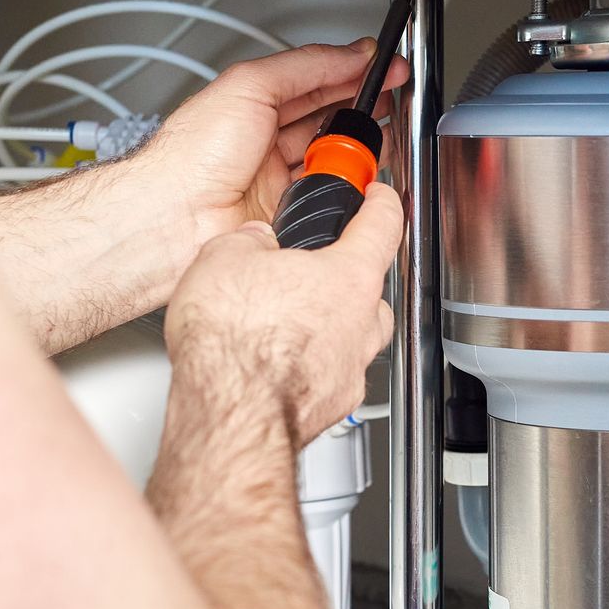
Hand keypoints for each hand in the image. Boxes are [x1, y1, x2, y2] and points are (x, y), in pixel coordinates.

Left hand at [140, 42, 410, 242]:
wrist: (174, 219)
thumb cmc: (191, 157)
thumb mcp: (249, 86)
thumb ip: (303, 65)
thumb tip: (349, 54)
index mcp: (254, 106)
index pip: (315, 82)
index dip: (352, 72)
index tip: (385, 68)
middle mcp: (267, 143)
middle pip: (329, 121)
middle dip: (364, 109)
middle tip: (391, 101)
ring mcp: (279, 180)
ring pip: (335, 160)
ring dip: (358, 149)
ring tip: (373, 137)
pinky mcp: (290, 215)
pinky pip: (331, 197)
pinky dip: (347, 187)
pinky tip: (350, 176)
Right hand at [163, 184, 400, 443]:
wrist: (230, 410)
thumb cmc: (234, 340)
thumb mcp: (225, 257)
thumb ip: (250, 241)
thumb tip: (253, 241)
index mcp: (348, 276)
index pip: (383, 227)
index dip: (382, 205)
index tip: (380, 198)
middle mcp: (361, 325)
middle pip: (373, 291)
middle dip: (350, 279)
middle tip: (319, 270)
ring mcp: (350, 371)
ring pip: (357, 339)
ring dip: (334, 328)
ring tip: (293, 322)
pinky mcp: (331, 406)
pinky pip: (332, 378)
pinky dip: (313, 368)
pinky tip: (280, 366)